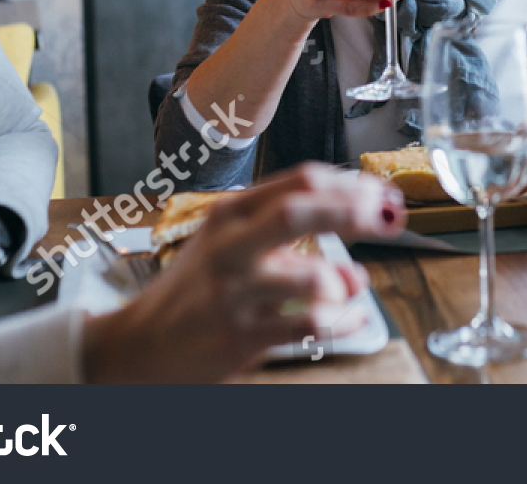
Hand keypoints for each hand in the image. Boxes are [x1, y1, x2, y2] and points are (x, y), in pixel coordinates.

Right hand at [82, 164, 405, 381]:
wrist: (139, 345)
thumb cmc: (195, 291)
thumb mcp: (230, 248)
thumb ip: (291, 243)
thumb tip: (356, 260)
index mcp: (231, 214)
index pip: (299, 181)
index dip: (350, 183)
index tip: (382, 192)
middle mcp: (232, 246)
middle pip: (298, 211)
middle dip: (351, 209)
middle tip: (388, 217)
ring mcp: (235, 292)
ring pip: (309, 278)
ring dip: (343, 281)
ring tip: (350, 286)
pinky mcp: (240, 336)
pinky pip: (307, 327)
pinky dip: (341, 323)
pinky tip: (352, 319)